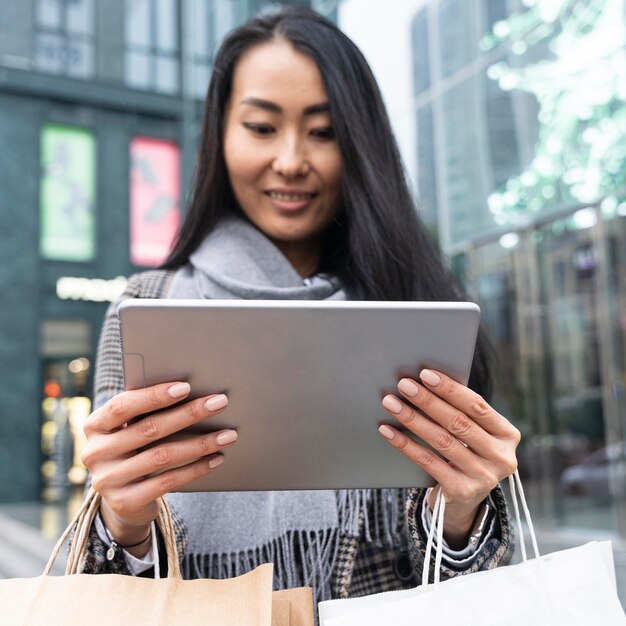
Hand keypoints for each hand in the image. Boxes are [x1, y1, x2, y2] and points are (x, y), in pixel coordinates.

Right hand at [81, 382, 236, 553]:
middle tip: (220, 402)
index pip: (122, 405)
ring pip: (162, 456)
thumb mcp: (130, 428)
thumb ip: (146, 411)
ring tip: (228, 434)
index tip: (186, 387)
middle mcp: (94, 452)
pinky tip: (216, 458)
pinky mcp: (124, 502)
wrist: (122, 498)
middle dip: (189, 413)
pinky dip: (196, 468)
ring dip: (200, 443)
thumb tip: (192, 389)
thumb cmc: (134, 448)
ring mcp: (107, 480)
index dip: (154, 395)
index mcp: (94, 425)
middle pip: (149, 429)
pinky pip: (167, 482)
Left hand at [378, 369, 519, 547]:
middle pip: (458, 422)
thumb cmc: (466, 452)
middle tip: (404, 385)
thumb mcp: (474, 434)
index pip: (477, 406)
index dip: (450, 389)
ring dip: (412, 419)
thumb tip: (425, 381)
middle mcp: (501, 457)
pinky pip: (428, 462)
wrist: (465, 501)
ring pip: (441, 441)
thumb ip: (462, 412)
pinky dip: (405, 444)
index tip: (425, 374)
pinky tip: (388, 430)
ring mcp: (483, 477)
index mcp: (507, 435)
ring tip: (391, 403)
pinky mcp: (461, 491)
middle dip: (427, 401)